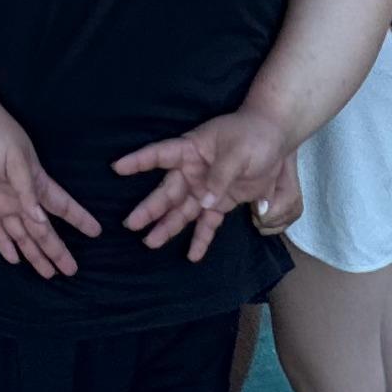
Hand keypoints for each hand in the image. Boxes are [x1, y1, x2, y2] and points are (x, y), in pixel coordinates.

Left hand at [0, 98, 99, 278]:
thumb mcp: (16, 159)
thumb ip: (27, 191)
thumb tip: (40, 220)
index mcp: (36, 183)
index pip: (62, 206)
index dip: (79, 219)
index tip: (96, 232)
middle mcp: (22, 197)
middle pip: (43, 230)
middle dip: (57, 249)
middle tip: (71, 271)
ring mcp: (3, 202)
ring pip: (22, 235)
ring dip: (34, 254)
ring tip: (48, 274)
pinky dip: (4, 245)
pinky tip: (13, 259)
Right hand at [113, 106, 298, 262]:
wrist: (275, 139)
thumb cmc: (253, 136)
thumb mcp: (239, 151)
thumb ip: (220, 176)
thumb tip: (204, 201)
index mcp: (192, 149)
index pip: (161, 154)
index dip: (139, 161)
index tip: (117, 168)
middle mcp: (193, 171)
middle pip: (168, 191)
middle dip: (150, 208)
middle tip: (131, 223)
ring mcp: (205, 189)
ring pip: (181, 211)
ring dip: (167, 227)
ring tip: (150, 243)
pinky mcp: (220, 203)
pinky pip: (207, 223)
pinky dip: (201, 239)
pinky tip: (192, 256)